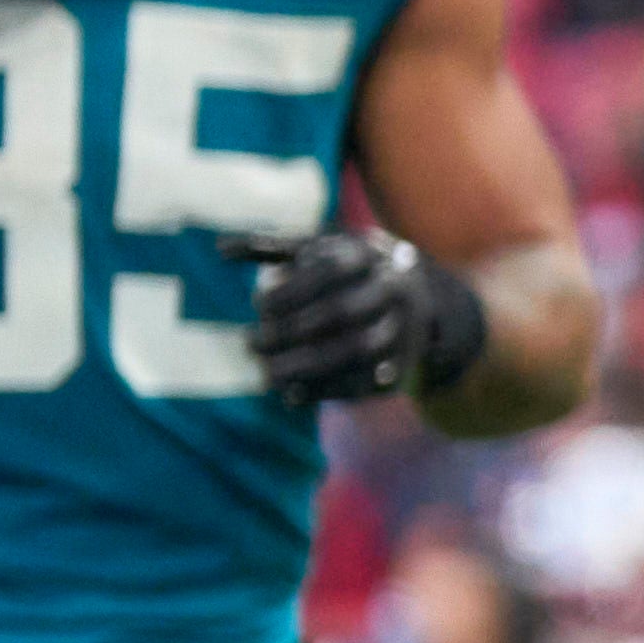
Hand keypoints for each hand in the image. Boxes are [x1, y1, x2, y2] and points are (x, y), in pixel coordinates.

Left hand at [234, 225, 489, 406]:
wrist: (423, 297)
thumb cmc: (351, 267)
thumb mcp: (321, 247)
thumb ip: (273, 247)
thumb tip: (220, 249)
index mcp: (370, 255)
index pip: (329, 272)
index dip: (290, 291)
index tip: (256, 303)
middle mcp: (393, 290)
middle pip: (344, 313)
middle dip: (293, 331)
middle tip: (250, 343)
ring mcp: (403, 328)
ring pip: (357, 351)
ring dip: (307, 368)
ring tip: (264, 376)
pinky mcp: (402, 364)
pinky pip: (365, 383)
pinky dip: (325, 392)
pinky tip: (290, 395)